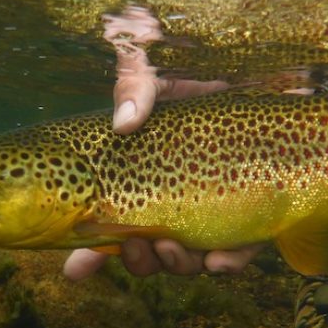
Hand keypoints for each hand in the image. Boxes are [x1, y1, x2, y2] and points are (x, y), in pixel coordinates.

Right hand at [63, 6, 254, 279]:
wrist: (253, 56)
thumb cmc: (188, 58)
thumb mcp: (150, 63)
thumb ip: (135, 88)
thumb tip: (126, 123)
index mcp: (138, 171)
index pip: (109, 222)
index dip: (90, 253)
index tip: (74, 271)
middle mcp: (171, 196)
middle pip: (148, 250)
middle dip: (138, 261)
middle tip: (135, 248)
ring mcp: (211, 206)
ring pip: (188, 258)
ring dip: (177, 265)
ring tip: (173, 250)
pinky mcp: (252, 209)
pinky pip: (239, 250)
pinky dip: (228, 262)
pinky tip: (218, 261)